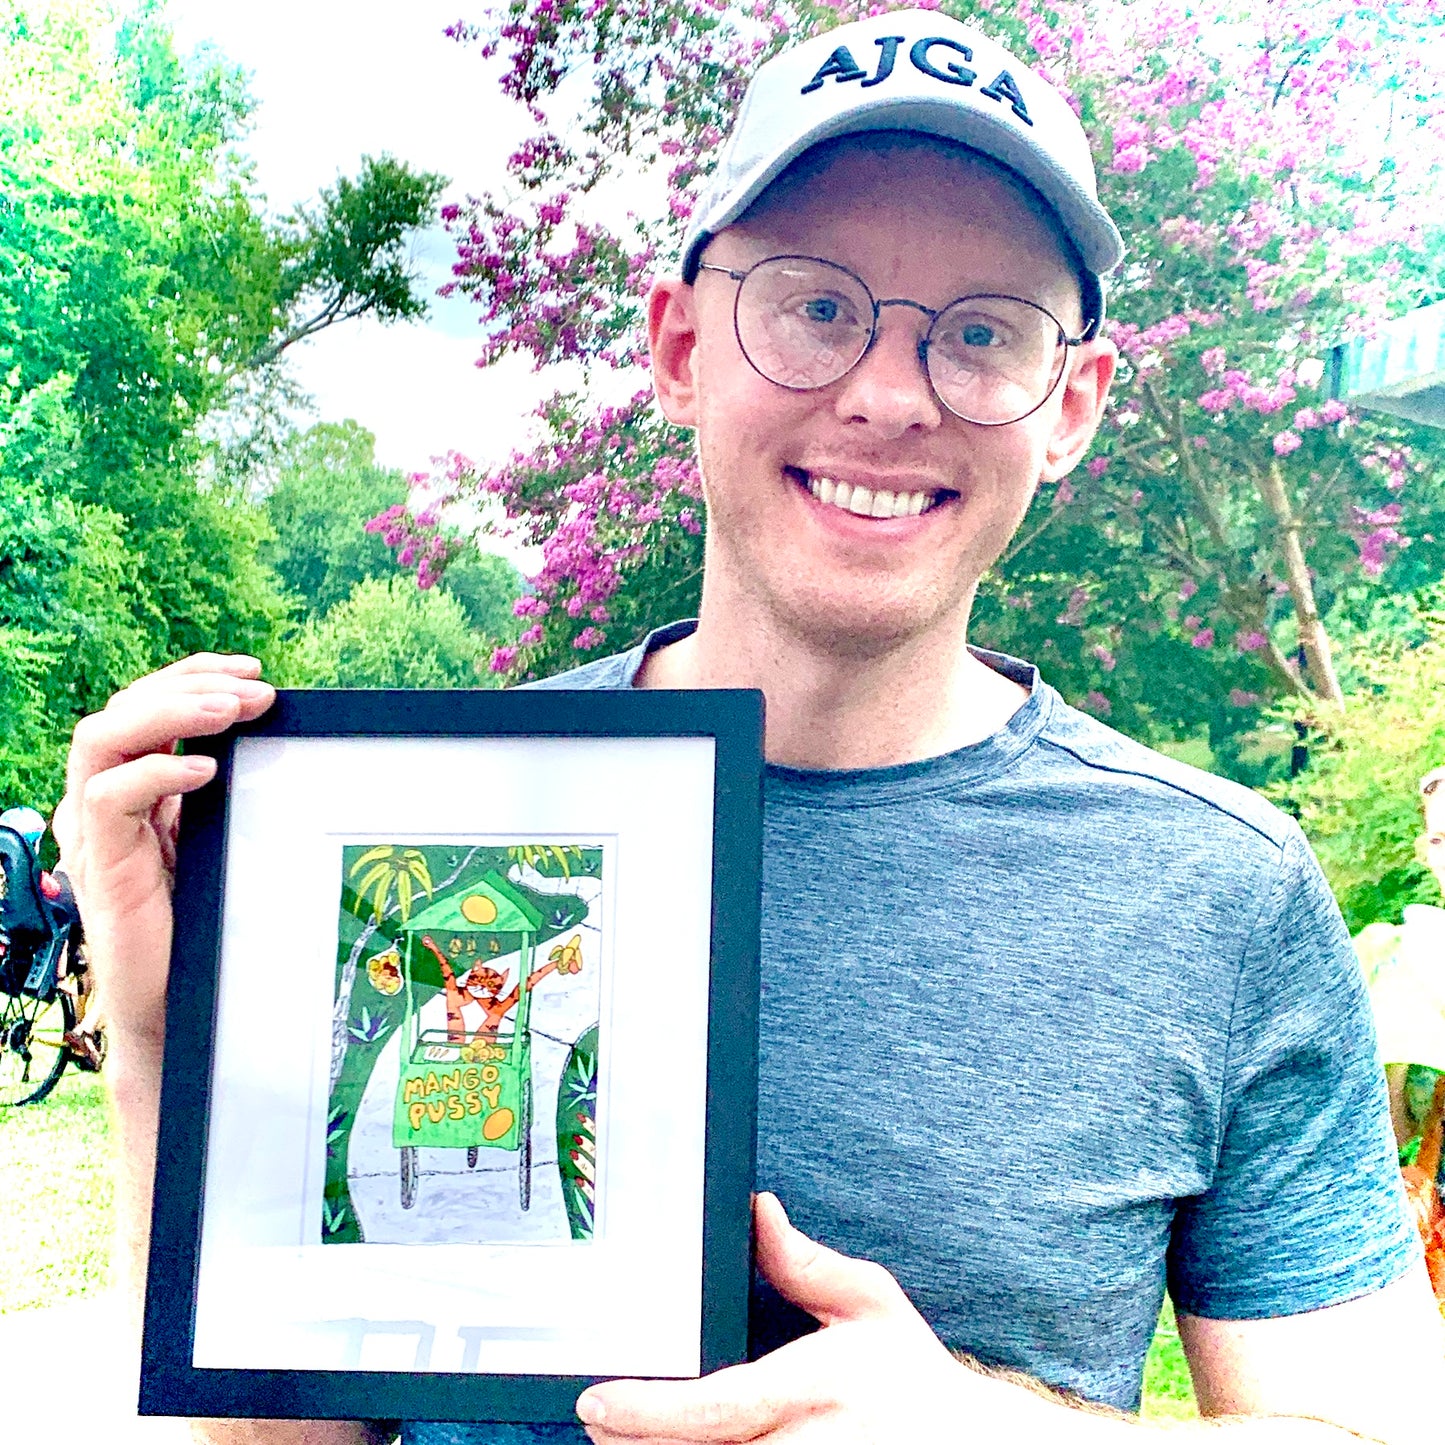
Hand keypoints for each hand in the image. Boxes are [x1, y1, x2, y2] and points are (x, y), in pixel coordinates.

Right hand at [53, 654, 274, 1054]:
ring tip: (229, 711)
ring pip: (102, 738)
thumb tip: (269, 730)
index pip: (146, 705)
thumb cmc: (201, 921)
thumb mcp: (217, 837)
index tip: (255, 671)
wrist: (176, 1003)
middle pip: (121, 710)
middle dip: (191, 687)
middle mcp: (101, 800)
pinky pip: (107, 798)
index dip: (195, 677)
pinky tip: (206, 771)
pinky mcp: (97, 864)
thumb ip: (222, 789)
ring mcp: (92, 831)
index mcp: (130, 787)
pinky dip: (155, 774)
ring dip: (170, 714)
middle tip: (256, 692)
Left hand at [575, 1193, 1002, 1442]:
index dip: (649, 1410)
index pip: (718, 1407)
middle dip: (632, 1442)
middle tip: (596, 1418)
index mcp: (812, 1388)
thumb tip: (758, 1209)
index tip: (598, 1399)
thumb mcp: (870, 1304)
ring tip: (619, 1437)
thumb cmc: (909, 1374)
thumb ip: (807, 1265)